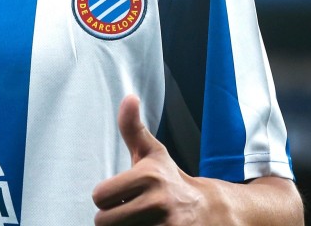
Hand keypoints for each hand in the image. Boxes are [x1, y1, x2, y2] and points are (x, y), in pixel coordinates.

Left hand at [92, 94, 204, 225]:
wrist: (211, 211)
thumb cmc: (170, 180)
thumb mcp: (153, 153)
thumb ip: (133, 128)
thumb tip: (129, 97)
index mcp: (148, 176)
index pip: (99, 196)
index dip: (105, 197)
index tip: (120, 195)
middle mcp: (159, 202)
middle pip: (105, 221)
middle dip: (113, 218)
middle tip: (130, 212)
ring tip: (142, 221)